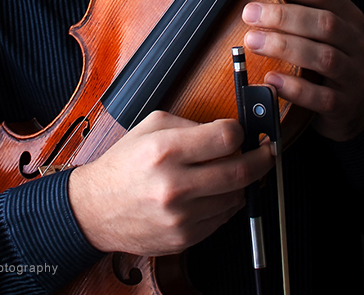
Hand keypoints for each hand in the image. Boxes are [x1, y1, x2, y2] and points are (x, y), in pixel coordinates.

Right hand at [69, 110, 272, 254]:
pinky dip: (227, 203)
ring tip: (237, 171)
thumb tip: (228, 130)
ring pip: (236, 197)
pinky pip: (222, 219)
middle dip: (262, 158)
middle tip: (268, 152)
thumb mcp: (151, 126)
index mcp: (166, 150)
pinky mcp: (184, 238)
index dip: (241, 131)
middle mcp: (175, 185)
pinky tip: (217, 192)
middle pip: (240, 170)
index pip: (225, 138)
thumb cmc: (124, 163)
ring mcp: (181, 216)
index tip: (243, 131)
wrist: (95, 209)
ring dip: (244, 183)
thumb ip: (191, 124)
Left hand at [242, 0, 363, 141]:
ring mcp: (353, 75)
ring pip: (324, 57)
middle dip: (283, 16)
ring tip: (252, 41)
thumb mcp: (319, 22)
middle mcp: (356, 43)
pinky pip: (322, 97)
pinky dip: (295, 89)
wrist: (351, 104)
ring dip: (285, 47)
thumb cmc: (327, 53)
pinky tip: (270, 79)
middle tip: (248, 13)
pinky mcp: (344, 105)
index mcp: (349, 16)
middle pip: (323, 23)